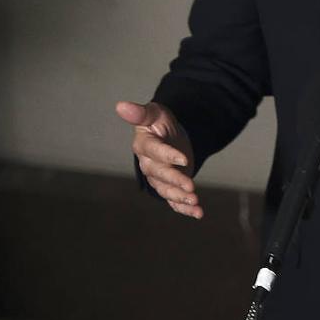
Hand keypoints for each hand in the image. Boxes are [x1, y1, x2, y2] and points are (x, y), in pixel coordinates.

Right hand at [116, 100, 202, 218]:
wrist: (168, 136)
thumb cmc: (159, 122)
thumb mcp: (155, 113)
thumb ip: (141, 112)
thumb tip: (121, 105)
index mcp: (145, 145)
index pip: (155, 151)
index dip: (169, 156)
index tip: (184, 159)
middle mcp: (149, 164)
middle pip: (160, 175)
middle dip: (176, 181)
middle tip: (191, 187)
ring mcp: (158, 178)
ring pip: (167, 190)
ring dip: (180, 198)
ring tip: (195, 202)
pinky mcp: (168, 187)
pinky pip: (174, 201)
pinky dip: (185, 209)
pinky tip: (198, 213)